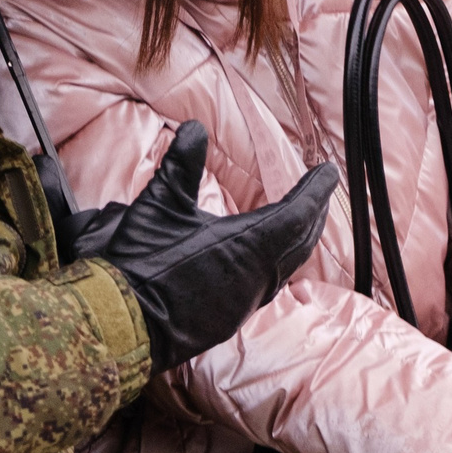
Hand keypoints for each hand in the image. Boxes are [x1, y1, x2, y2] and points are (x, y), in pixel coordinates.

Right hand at [86, 122, 335, 370]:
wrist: (122, 324)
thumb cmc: (141, 263)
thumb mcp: (159, 205)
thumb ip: (181, 164)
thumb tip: (195, 128)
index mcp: (248, 246)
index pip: (299, 213)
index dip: (316, 190)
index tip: (328, 172)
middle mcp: (258, 277)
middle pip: (302, 241)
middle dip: (314, 214)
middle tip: (321, 192)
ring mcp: (246, 302)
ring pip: (288, 267)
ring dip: (299, 241)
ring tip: (302, 221)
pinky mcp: (232, 319)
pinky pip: (270, 287)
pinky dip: (280, 265)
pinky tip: (268, 261)